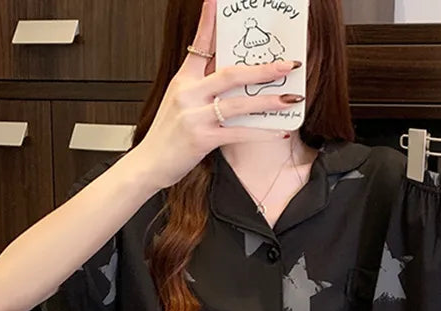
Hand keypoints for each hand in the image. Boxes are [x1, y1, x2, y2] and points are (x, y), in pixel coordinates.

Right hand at [132, 0, 300, 190]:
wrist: (149, 163)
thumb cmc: (167, 136)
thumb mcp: (179, 103)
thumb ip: (201, 87)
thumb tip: (230, 78)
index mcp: (183, 80)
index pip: (200, 45)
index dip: (210, 22)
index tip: (218, 1)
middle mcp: (188, 93)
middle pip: (231, 73)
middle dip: (263, 69)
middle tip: (288, 64)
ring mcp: (195, 115)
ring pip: (239, 103)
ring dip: (269, 101)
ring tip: (291, 98)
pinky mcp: (203, 138)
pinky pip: (239, 133)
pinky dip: (262, 133)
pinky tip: (279, 131)